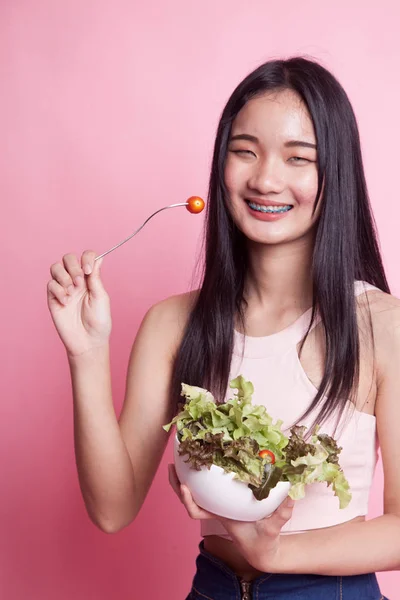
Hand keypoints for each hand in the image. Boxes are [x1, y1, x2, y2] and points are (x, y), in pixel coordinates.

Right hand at [47, 250, 111, 357]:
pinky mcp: (53, 298)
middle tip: (80, 282)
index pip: (86, 257)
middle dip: (73, 267)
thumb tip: (99, 258)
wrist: (88, 341)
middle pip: (68, 258)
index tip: (88, 270)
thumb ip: (96, 278)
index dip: (86, 258)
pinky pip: (50, 284)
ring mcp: (64, 288)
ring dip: (64, 277)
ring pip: (56, 267)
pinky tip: (66, 302)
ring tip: (72, 291)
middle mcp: (76, 280)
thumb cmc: (99, 321)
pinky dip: (58, 290)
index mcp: (90, 279)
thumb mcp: (101, 297)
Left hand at [168, 463, 293, 570]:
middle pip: (188, 499)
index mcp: (221, 516)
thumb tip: (291, 497)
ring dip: (183, 478)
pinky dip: (199, 478)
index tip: (184, 486)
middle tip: (171, 465)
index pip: (196, 511)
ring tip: (178, 460)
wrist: (263, 548)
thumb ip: (280, 515)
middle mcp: (216, 509)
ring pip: (194, 493)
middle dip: (177, 484)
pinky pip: (206, 488)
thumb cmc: (264, 541)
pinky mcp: (223, 499)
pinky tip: (200, 463)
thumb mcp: (272, 529)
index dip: (188, 500)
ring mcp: (218, 504)